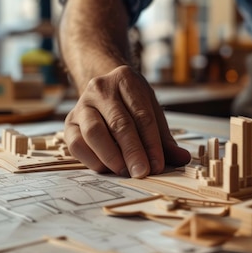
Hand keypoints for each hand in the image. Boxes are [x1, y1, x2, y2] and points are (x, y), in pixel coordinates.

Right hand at [64, 65, 190, 176]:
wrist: (103, 89)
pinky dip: (92, 160)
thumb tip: (183, 159)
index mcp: (126, 80)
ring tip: (124, 172)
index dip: (151, 143)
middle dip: (132, 151)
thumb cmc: (131, 105)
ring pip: (94, 132)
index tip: (157, 165)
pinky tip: (107, 169)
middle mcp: (100, 88)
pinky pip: (76, 144)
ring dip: (111, 156)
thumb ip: (165, 139)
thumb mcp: (152, 112)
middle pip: (119, 123)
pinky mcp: (68, 122)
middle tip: (142, 172)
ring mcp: (81, 104)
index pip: (142, 115)